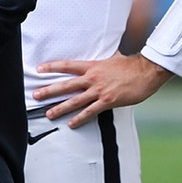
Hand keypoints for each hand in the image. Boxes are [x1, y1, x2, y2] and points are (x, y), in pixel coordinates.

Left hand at [32, 52, 173, 127]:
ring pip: (75, 101)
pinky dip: (80, 119)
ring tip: (48, 114)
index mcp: (92, 66)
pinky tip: (71, 124)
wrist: (146, 71)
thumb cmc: (131, 65)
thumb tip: (95, 60)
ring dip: (60, 108)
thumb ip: (100, 61)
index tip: (39, 69)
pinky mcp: (108, 101)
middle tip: (35, 95)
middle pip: (66, 85)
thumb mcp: (111, 58)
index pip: (67, 66)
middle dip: (49, 90)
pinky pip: (90, 112)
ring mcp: (99, 91)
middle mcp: (92, 78)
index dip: (52, 67)